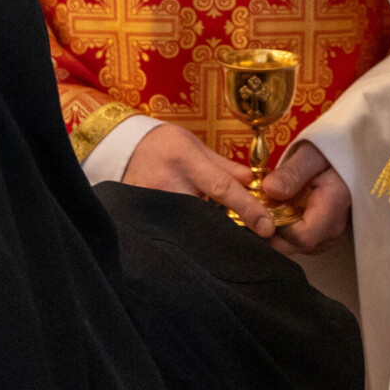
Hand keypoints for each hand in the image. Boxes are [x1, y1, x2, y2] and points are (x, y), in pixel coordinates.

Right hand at [123, 121, 277, 237]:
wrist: (123, 149)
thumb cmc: (164, 145)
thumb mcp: (194, 145)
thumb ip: (223, 166)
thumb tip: (252, 181)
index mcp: (184, 160)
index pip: (222, 188)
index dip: (248, 208)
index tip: (267, 227)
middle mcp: (168, 183)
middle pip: (208, 217)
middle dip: (231, 230)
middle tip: (252, 242)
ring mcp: (152, 203)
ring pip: (190, 230)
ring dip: (210, 236)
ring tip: (227, 245)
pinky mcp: (142, 217)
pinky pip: (172, 233)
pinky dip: (188, 238)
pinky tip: (199, 240)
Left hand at [260, 139, 350, 253]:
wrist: (345, 158)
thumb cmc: (328, 155)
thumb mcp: (310, 155)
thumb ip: (291, 173)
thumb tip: (269, 190)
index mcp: (333, 208)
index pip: (303, 236)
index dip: (278, 226)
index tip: (265, 204)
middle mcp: (332, 229)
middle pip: (294, 246)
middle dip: (271, 229)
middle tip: (262, 204)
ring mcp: (327, 236)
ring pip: (293, 247)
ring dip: (276, 230)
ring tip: (273, 204)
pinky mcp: (321, 238)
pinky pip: (296, 243)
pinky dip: (284, 230)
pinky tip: (282, 210)